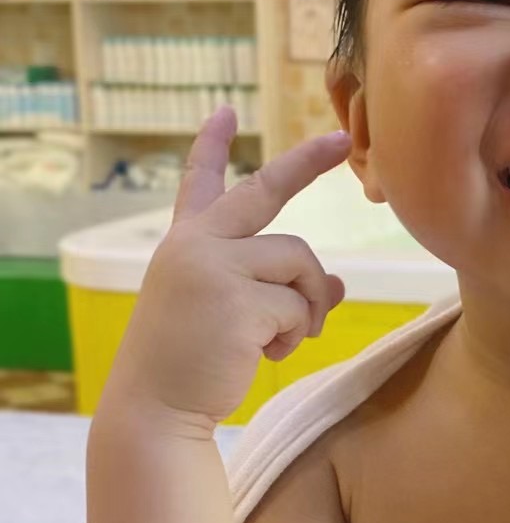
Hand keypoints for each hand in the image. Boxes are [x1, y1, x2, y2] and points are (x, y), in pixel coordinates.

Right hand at [105, 106, 351, 427]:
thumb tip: (338, 283)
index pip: (198, 184)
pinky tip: (266, 354)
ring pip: (300, 260)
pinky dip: (296, 332)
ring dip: (308, 302)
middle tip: (341, 141)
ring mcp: (214, 267)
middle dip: (307, 163)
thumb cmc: (191, 366)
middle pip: (264, 190)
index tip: (224, 111)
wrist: (155, 411)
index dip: (210, 146)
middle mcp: (195, 245)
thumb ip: (277, 290)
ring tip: (285, 336)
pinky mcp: (237, 300)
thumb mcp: (233, 316)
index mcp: (184, 245)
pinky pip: (299, 304)